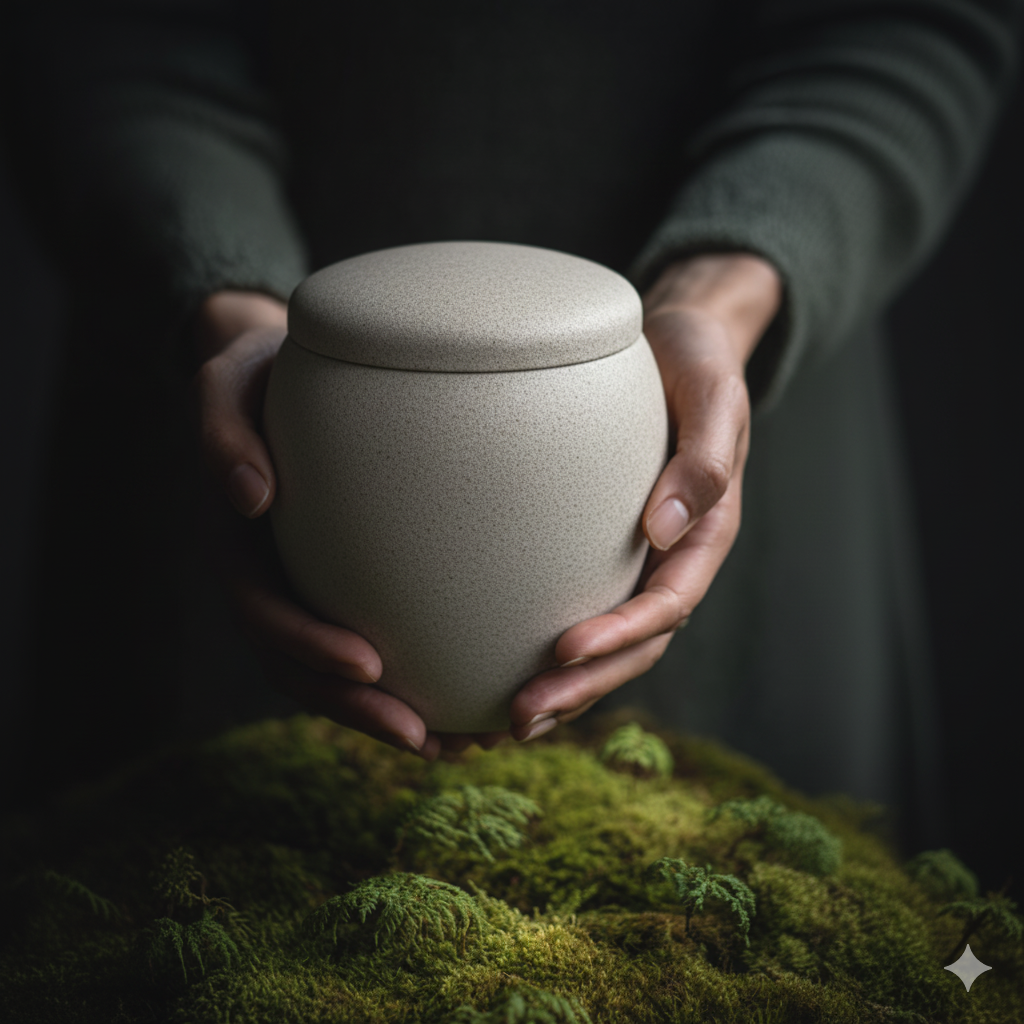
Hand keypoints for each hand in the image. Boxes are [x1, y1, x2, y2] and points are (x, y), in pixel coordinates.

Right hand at [192, 291, 509, 759]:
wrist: (280, 377)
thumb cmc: (260, 374)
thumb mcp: (228, 381)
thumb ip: (225, 432)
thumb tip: (250, 500)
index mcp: (240, 546)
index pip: (266, 612)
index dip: (308, 648)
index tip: (368, 665)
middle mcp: (272, 580)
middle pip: (303, 668)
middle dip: (359, 708)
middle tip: (424, 736)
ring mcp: (307, 590)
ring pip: (339, 677)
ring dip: (393, 718)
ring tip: (460, 744)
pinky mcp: (345, 586)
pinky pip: (378, 647)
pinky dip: (417, 684)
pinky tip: (471, 703)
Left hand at [507, 253, 781, 741]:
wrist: (682, 346)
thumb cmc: (696, 365)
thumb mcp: (714, 396)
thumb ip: (703, 458)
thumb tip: (664, 530)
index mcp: (707, 531)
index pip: (668, 601)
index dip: (622, 633)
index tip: (565, 649)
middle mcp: (674, 557)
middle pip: (637, 644)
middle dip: (585, 685)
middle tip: (523, 715)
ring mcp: (641, 561)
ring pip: (612, 644)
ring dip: (568, 687)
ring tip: (510, 720)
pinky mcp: (606, 552)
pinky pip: (585, 609)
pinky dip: (555, 653)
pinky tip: (506, 673)